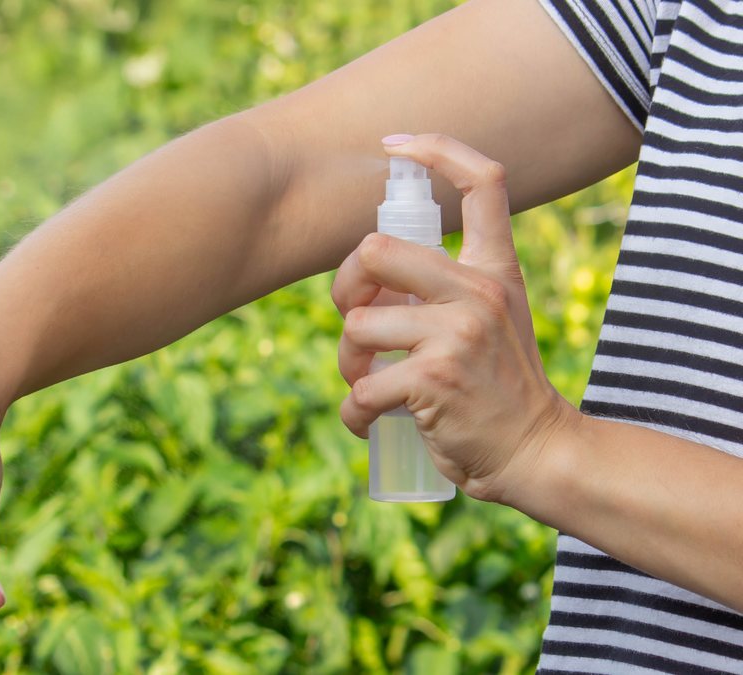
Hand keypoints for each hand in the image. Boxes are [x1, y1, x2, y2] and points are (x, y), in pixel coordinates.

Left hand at [331, 133, 579, 502]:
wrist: (534, 452)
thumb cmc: (496, 388)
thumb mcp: (490, 320)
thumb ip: (443, 288)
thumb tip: (367, 270)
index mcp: (495, 270)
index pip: (483, 183)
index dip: (438, 149)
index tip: (394, 144)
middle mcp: (478, 291)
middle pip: (375, 251)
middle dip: (345, 289)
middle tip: (357, 325)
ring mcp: (457, 334)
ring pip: (358, 326)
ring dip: (349, 364)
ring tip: (371, 387)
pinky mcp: (433, 379)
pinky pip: (361, 386)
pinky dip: (354, 412)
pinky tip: (369, 423)